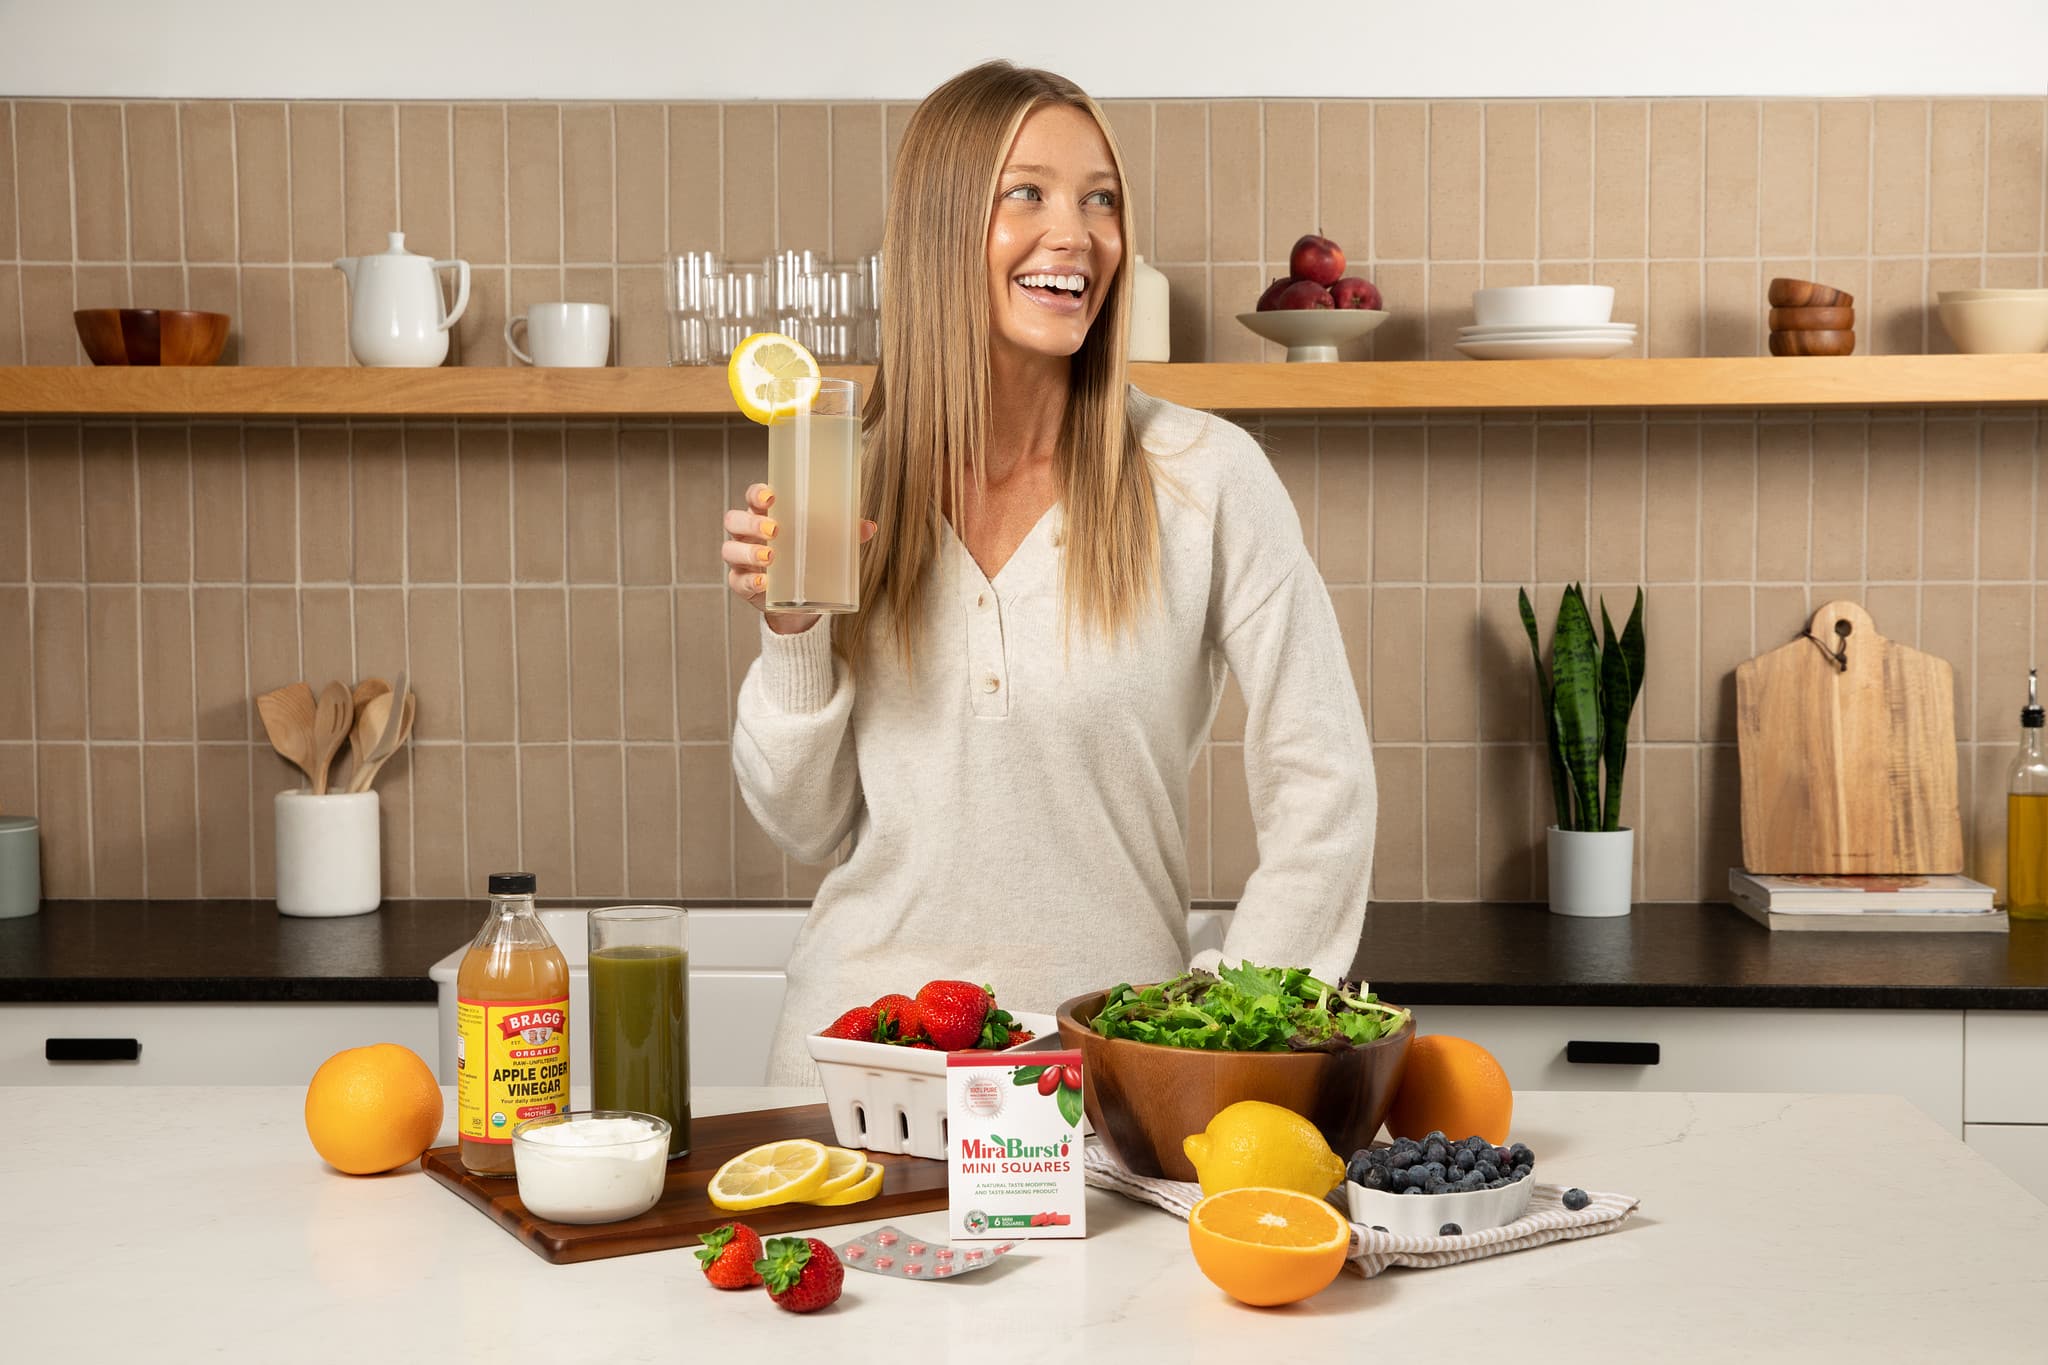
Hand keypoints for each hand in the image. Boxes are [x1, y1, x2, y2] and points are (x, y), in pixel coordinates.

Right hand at [721, 484, 877, 635]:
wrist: (799, 601)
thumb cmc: (807, 558)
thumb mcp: (824, 544)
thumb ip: (844, 535)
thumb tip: (869, 526)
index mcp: (764, 515)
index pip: (753, 497)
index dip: (756, 493)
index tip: (771, 496)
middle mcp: (747, 534)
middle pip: (734, 520)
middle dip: (751, 523)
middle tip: (774, 530)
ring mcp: (741, 559)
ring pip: (730, 550)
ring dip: (748, 552)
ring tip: (770, 557)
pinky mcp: (742, 583)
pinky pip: (738, 581)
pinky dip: (750, 581)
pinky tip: (764, 582)